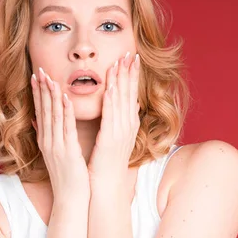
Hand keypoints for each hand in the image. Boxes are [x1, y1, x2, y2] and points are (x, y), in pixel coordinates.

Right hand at [31, 67, 90, 199]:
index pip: (39, 111)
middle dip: (41, 88)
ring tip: (50, 77)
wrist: (71, 199)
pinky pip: (66, 128)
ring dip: (51, 95)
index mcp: (45, 140)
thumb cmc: (67, 176)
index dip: (37, 93)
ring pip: (53, 115)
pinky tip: (65, 97)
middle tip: (39, 69)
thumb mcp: (53, 153)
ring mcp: (56, 146)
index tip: (36, 75)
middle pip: (43, 110)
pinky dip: (65, 111)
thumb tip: (36, 119)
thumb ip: (45, 135)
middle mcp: (47, 141)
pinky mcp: (67, 152)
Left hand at [87, 52, 140, 189]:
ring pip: (122, 100)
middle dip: (129, 71)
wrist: (106, 186)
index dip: (132, 75)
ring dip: (121, 80)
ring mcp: (121, 132)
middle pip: (130, 93)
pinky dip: (111, 100)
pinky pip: (111, 115)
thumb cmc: (107, 163)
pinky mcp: (111, 139)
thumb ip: (120, 121)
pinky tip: (110, 86)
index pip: (131, 94)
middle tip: (130, 52)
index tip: (132, 57)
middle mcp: (127, 125)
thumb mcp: (115, 138)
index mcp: (127, 124)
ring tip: (120, 61)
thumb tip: (129, 106)